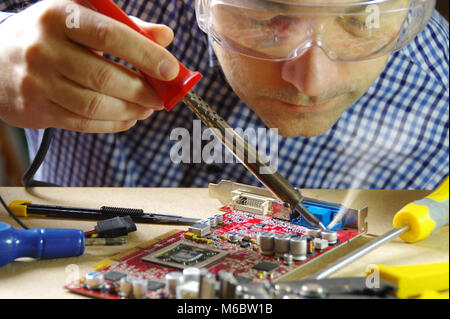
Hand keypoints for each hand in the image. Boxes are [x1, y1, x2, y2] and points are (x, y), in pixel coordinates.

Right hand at [0, 0, 178, 132]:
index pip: (109, 35)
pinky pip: (83, 123)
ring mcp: (37, 82)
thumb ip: (127, 26)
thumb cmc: (51, 35)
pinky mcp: (36, 109)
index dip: (145, 55)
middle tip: (161, 96)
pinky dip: (113, 124)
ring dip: (130, 110)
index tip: (171, 70)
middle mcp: (44, 48)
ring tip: (147, 108)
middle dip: (141, 91)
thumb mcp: (82, 17)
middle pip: (104, 76)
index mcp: (59, 16)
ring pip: (94, 105)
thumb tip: (166, 37)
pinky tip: (128, 118)